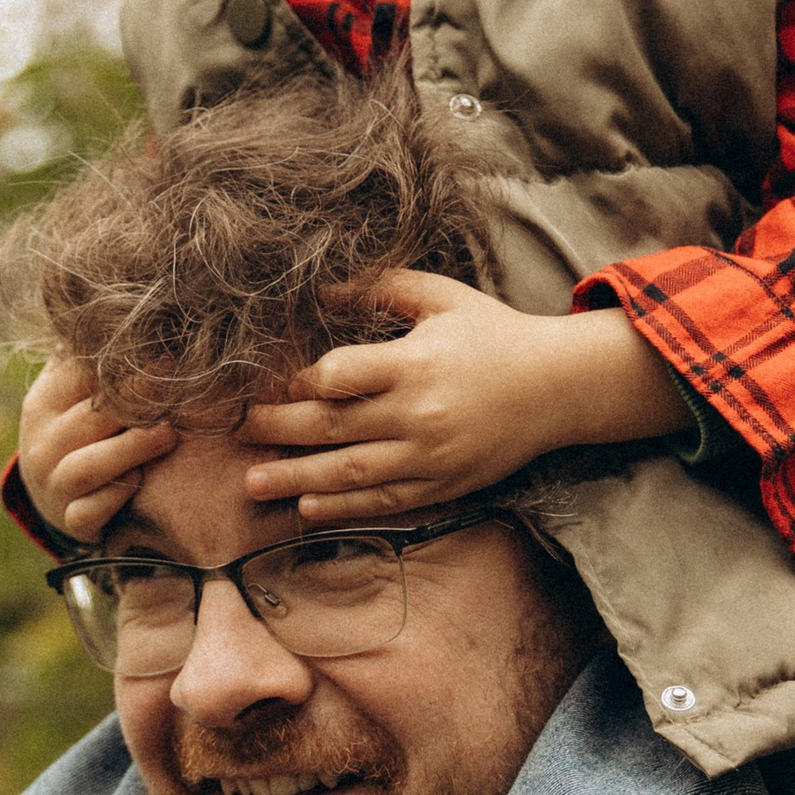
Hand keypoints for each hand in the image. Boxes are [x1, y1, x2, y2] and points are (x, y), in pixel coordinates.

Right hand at [18, 351, 176, 542]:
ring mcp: (53, 485)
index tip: (171, 349)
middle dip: (140, 401)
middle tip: (184, 385)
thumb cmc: (78, 432)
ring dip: (132, 450)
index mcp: (42, 403)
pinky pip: (90, 512)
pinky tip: (144, 484)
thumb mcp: (73, 393)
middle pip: (92, 417)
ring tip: (169, 435)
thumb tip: (126, 300)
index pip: (81, 376)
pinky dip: (116, 499)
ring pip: (89, 466)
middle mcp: (41, 443)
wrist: (54, 497)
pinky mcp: (70, 521)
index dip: (126, 361)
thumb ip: (91, 357)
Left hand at [239, 274, 682, 519]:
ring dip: (296, 478)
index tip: (274, 380)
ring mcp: (430, 456)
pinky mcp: (441, 484)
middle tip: (238, 430)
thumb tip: (320, 287)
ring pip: (350, 472)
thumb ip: (380, 287)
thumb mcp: (440, 296)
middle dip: (278, 429)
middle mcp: (419, 414)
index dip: (303, 380)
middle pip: (333, 427)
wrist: (557, 388)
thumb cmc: (492, 333)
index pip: (343, 376)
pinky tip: (307, 508)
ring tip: (252, 484)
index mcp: (416, 363)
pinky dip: (343, 507)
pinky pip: (383, 501)